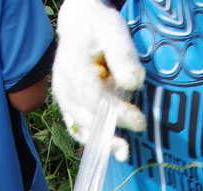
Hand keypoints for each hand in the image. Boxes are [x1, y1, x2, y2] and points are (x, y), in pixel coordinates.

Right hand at [51, 0, 146, 160]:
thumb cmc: (99, 28)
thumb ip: (122, 56)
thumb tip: (133, 84)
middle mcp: (63, 86)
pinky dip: (93, 140)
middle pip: (86, 116)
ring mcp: (63, 98)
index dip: (116, 113)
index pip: (93, 98)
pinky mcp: (68, 106)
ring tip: (123, 151)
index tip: (139, 120)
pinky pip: (78, 128)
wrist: (80, 26)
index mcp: (72, 66)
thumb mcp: (114, 31)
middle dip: (112, 129)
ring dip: (101, 142)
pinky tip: (110, 148)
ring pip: (80, 127)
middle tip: (139, 130)